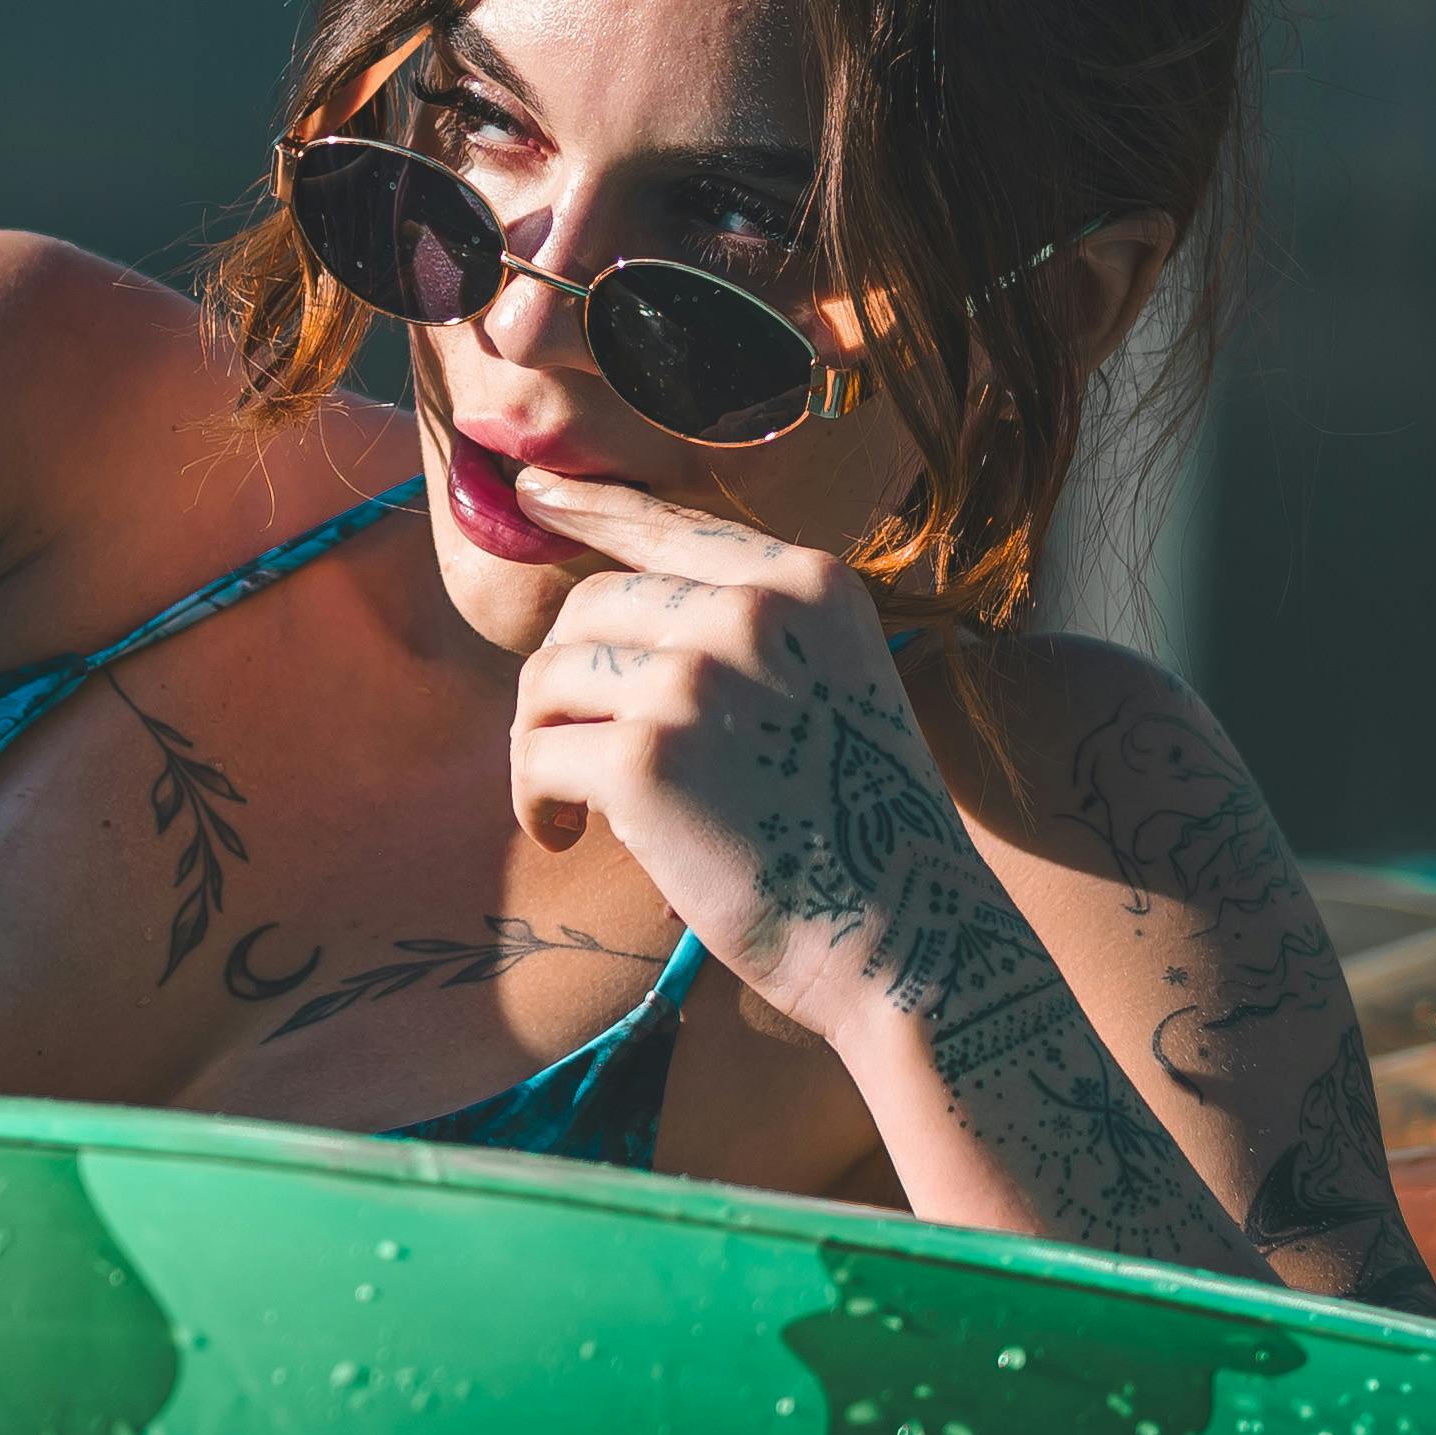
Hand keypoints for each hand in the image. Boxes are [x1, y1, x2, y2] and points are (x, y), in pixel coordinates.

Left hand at [501, 466, 996, 1047]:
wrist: (902, 939)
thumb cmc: (856, 834)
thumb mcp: (828, 688)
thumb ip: (743, 635)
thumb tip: (605, 610)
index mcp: (808, 585)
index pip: (671, 523)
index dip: (591, 507)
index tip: (533, 496)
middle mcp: (754, 612)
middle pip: (590, 604)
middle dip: (565, 681)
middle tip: (578, 753)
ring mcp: (696, 679)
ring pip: (551, 677)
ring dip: (543, 742)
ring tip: (574, 805)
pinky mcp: (643, 757)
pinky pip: (538, 753)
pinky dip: (535, 800)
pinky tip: (566, 837)